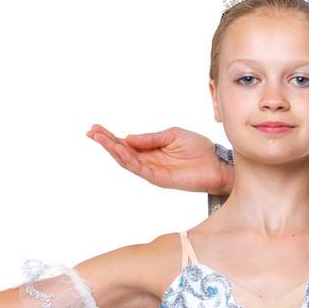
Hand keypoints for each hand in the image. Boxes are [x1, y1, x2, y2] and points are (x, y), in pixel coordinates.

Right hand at [87, 123, 233, 196]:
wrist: (217, 163)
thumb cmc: (198, 149)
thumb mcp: (172, 135)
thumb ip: (150, 138)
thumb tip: (127, 137)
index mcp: (151, 149)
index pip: (126, 143)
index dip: (110, 136)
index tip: (95, 128)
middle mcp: (149, 161)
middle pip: (122, 152)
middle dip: (106, 142)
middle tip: (91, 133)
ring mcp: (153, 171)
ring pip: (127, 162)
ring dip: (113, 150)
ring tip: (101, 139)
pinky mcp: (160, 179)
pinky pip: (140, 169)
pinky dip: (129, 160)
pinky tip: (120, 150)